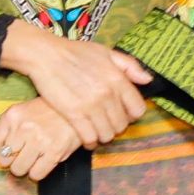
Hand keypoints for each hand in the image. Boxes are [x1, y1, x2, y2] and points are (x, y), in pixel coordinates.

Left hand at [0, 100, 79, 182]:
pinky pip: (36, 174)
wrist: (77, 110)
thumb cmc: (48, 112)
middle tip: (21, 155)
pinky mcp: (54, 153)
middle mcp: (24, 128)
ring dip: (24, 168)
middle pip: (4, 160)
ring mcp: (39, 141)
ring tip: (33, 158)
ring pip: (18, 170)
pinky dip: (37, 172)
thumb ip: (8, 128)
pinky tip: (42, 162)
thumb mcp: (24, 110)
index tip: (7, 149)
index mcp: (13, 116)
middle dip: (11, 160)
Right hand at [2, 30, 152, 147]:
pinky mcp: (74, 114)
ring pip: (107, 134)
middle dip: (116, 126)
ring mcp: (91, 106)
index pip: (138, 109)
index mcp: (118, 79)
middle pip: (122, 125)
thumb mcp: (106, 52)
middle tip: (107, 123)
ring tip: (97, 131)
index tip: (122, 113)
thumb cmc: (75, 52)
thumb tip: (148, 80)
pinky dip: (90, 142)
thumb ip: (129, 65)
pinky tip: (87, 139)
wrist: (45, 55)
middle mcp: (108, 94)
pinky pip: (89, 138)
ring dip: (103, 136)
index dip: (132, 115)